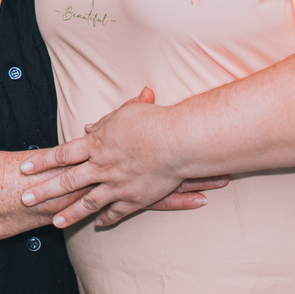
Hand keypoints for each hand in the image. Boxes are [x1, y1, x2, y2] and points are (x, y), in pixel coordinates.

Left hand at [20, 93, 202, 228]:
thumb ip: (103, 123)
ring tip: (54, 222)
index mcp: (96, 144)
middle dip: (44, 191)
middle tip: (26, 199)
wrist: (178, 142)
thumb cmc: (152, 122)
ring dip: (69, 213)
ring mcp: (117, 184)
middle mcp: (102, 166)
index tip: (24, 168)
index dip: (42, 161)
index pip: (61, 154)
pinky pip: (116, 212)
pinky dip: (105, 218)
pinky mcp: (134, 198)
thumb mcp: (122, 115)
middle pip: (66, 180)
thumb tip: (88, 126)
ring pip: (87, 202)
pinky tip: (97, 224)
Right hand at [97, 87, 228, 212]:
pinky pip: (163, 203)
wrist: (66, 186)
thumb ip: (124, 111)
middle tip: (227, 156)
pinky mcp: (136, 202)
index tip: (212, 131)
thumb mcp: (102, 130)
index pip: (164, 137)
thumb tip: (148, 91)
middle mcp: (136, 165)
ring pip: (174, 183)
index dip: (189, 136)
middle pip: (175, 160)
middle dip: (201, 159)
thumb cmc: (84, 154)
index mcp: (128, 145)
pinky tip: (202, 201)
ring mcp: (139, 185)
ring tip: (225, 178)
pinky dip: (183, 202)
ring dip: (200, 181)